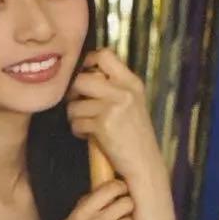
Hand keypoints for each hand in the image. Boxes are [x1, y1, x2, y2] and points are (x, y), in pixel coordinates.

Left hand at [65, 47, 164, 183]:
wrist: (145, 164)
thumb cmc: (134, 136)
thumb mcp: (131, 103)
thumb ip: (113, 87)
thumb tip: (83, 75)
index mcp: (132, 83)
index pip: (105, 55)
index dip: (86, 61)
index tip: (82, 74)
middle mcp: (124, 92)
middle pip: (81, 79)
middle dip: (73, 94)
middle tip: (78, 105)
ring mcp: (114, 107)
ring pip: (74, 104)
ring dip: (75, 117)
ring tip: (88, 125)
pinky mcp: (103, 125)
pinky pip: (76, 122)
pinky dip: (79, 131)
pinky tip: (90, 137)